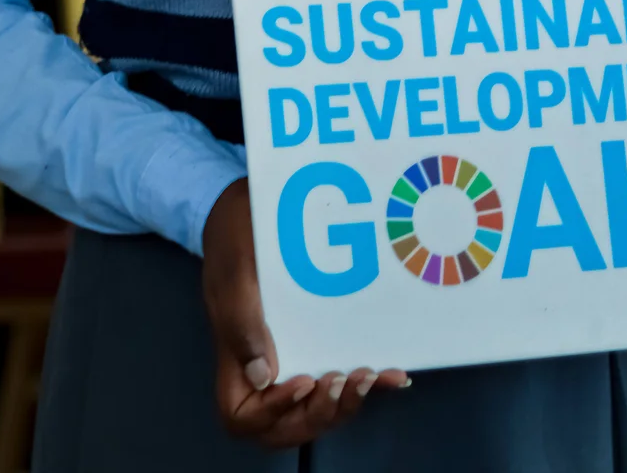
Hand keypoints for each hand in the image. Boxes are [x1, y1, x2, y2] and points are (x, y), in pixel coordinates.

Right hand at [201, 178, 409, 446]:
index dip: (272, 412)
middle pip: (283, 424)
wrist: (252, 203)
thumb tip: (263, 377)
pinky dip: (367, 383)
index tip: (302, 380)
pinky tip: (392, 374)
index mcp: (234, 354)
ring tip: (369, 377)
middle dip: (318, 414)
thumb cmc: (237, 233)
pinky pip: (339, 375)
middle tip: (343, 383)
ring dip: (344, 404)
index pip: (242, 414)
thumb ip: (241, 322)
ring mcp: (293, 353)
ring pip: (316, 406)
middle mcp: (264, 364)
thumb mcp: (234, 270)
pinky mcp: (319, 337)